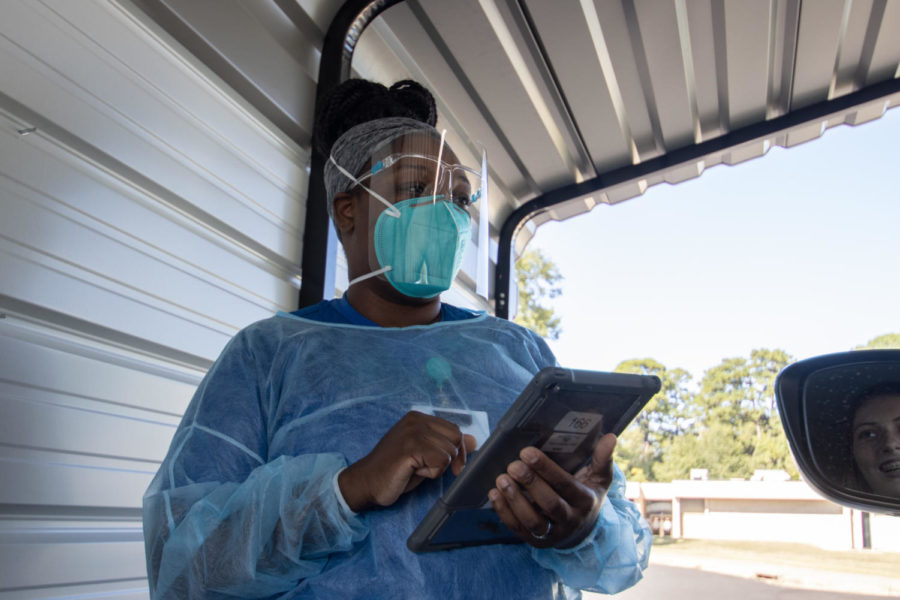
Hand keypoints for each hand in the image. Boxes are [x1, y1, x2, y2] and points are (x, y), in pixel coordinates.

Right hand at [338, 411, 476, 511]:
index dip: (457, 451)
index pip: (455, 429)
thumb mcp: (425, 454)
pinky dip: (431, 473)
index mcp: (418, 418)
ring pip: (449, 452)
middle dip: (449, 459)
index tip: (450, 466)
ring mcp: (413, 432)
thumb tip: (474, 440)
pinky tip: (413, 472)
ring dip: (437, 468)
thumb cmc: (396, 470)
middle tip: (428, 469)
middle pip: (456, 438)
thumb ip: (446, 445)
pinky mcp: (411, 447)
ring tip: (415, 469)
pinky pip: (440, 462)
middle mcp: (416, 420)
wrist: (367, 481)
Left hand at [488, 433, 616, 547]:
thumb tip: (611, 437)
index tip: (527, 452)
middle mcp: (570, 520)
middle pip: (550, 504)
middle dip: (530, 483)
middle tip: (513, 465)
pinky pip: (518, 529)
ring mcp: (553, 534)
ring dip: (515, 500)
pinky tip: (494, 494)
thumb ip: (603, 458)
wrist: (582, 529)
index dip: (546, 469)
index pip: (565, 485)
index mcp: (585, 501)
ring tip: (502, 479)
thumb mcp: (599, 478)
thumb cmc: (587, 494)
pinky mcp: (536, 541)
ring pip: (533, 522)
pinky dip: (504, 512)